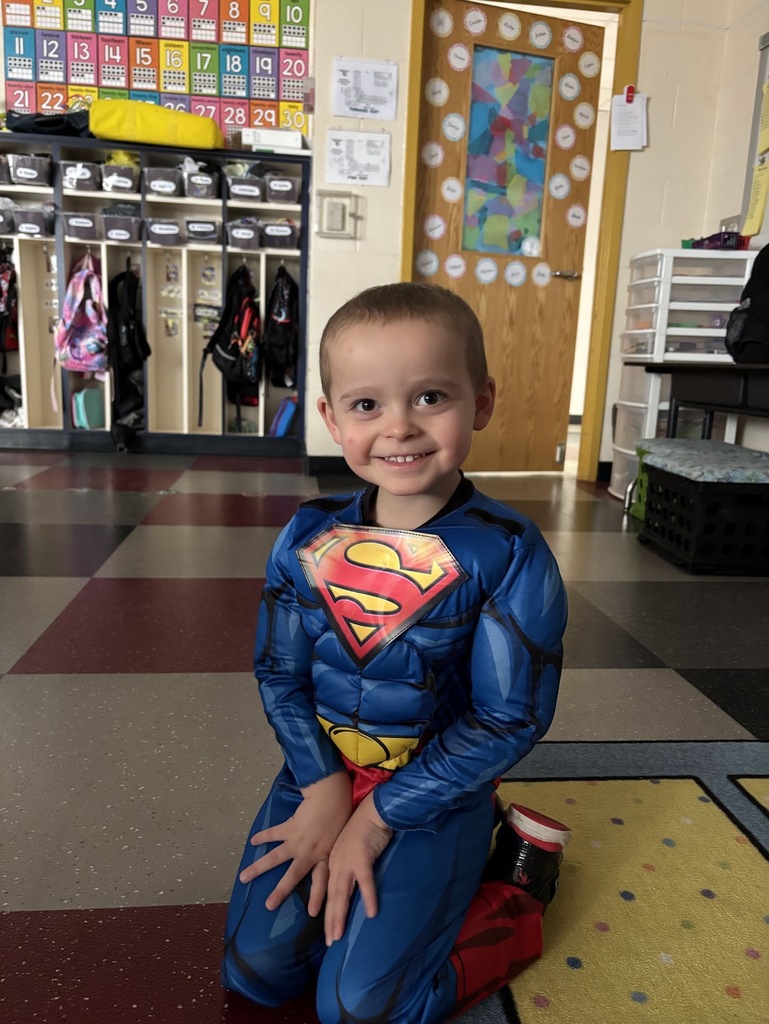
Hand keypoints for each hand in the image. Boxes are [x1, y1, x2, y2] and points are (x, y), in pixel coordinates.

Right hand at [239, 771, 352, 915]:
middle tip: (268, 906)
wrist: (333, 796)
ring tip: (243, 877)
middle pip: (292, 876)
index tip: (312, 915)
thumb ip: (337, 856)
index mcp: (324, 857)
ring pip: (275, 857)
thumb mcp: (342, 841)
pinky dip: (263, 836)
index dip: (317, 898)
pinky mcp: (289, 827)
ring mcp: (297, 841)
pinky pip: (274, 833)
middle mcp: (308, 852)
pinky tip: (252, 841)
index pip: (321, 882)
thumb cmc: (341, 818)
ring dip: (258, 867)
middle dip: (280, 891)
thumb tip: (341, 870)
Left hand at [325, 792, 392, 946]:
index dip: (327, 911)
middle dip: (330, 921)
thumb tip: (353, 882)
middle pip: (332, 897)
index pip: (328, 891)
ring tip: (337, 936)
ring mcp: (347, 861)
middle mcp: (336, 864)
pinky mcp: (362, 857)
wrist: (373, 808)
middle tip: (329, 942)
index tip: (326, 930)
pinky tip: (371, 914)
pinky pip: (366, 882)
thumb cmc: (365, 826)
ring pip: (342, 894)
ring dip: (339, 916)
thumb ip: (350, 865)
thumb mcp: (351, 847)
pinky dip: (368, 897)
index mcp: (333, 861)